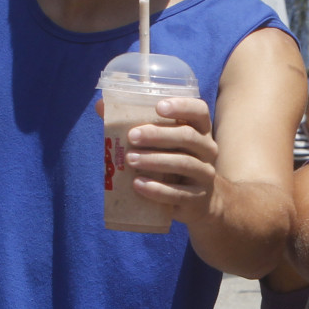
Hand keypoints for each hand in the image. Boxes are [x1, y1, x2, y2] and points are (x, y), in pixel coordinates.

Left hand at [109, 96, 220, 223]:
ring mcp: (205, 175)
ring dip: (155, 160)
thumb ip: (135, 124)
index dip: (182, 106)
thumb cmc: (173, 164)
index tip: (158, 107)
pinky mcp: (198, 199)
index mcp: (200, 130)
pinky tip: (138, 185)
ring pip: (184, 164)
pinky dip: (157, 190)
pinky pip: (179, 194)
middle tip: (132, 136)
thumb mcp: (162, 144)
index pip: (199, 110)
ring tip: (130, 160)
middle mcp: (208, 149)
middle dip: (158, 135)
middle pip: (188, 137)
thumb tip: (101, 106)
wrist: (198, 203)